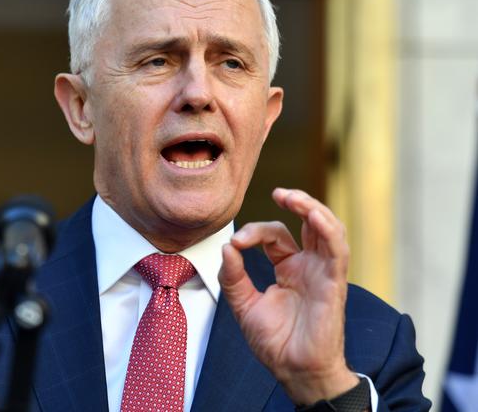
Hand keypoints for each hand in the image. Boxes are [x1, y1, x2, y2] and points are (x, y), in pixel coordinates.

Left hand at [218, 188, 358, 404]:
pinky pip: (337, 250)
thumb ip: (233, 277)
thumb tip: (226, 247)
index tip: (236, 244)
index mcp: (289, 268)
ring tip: (291, 196)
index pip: (276, 235)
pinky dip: (327, 228)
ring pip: (327, 228)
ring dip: (312, 207)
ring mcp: (323, 272)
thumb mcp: (244, 305)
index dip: (255, 232)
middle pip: (308, 222)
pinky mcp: (334, 282)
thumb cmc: (275, 342)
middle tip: (279, 191)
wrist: (294, 371)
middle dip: (296, 202)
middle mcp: (308, 265)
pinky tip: (312, 214)